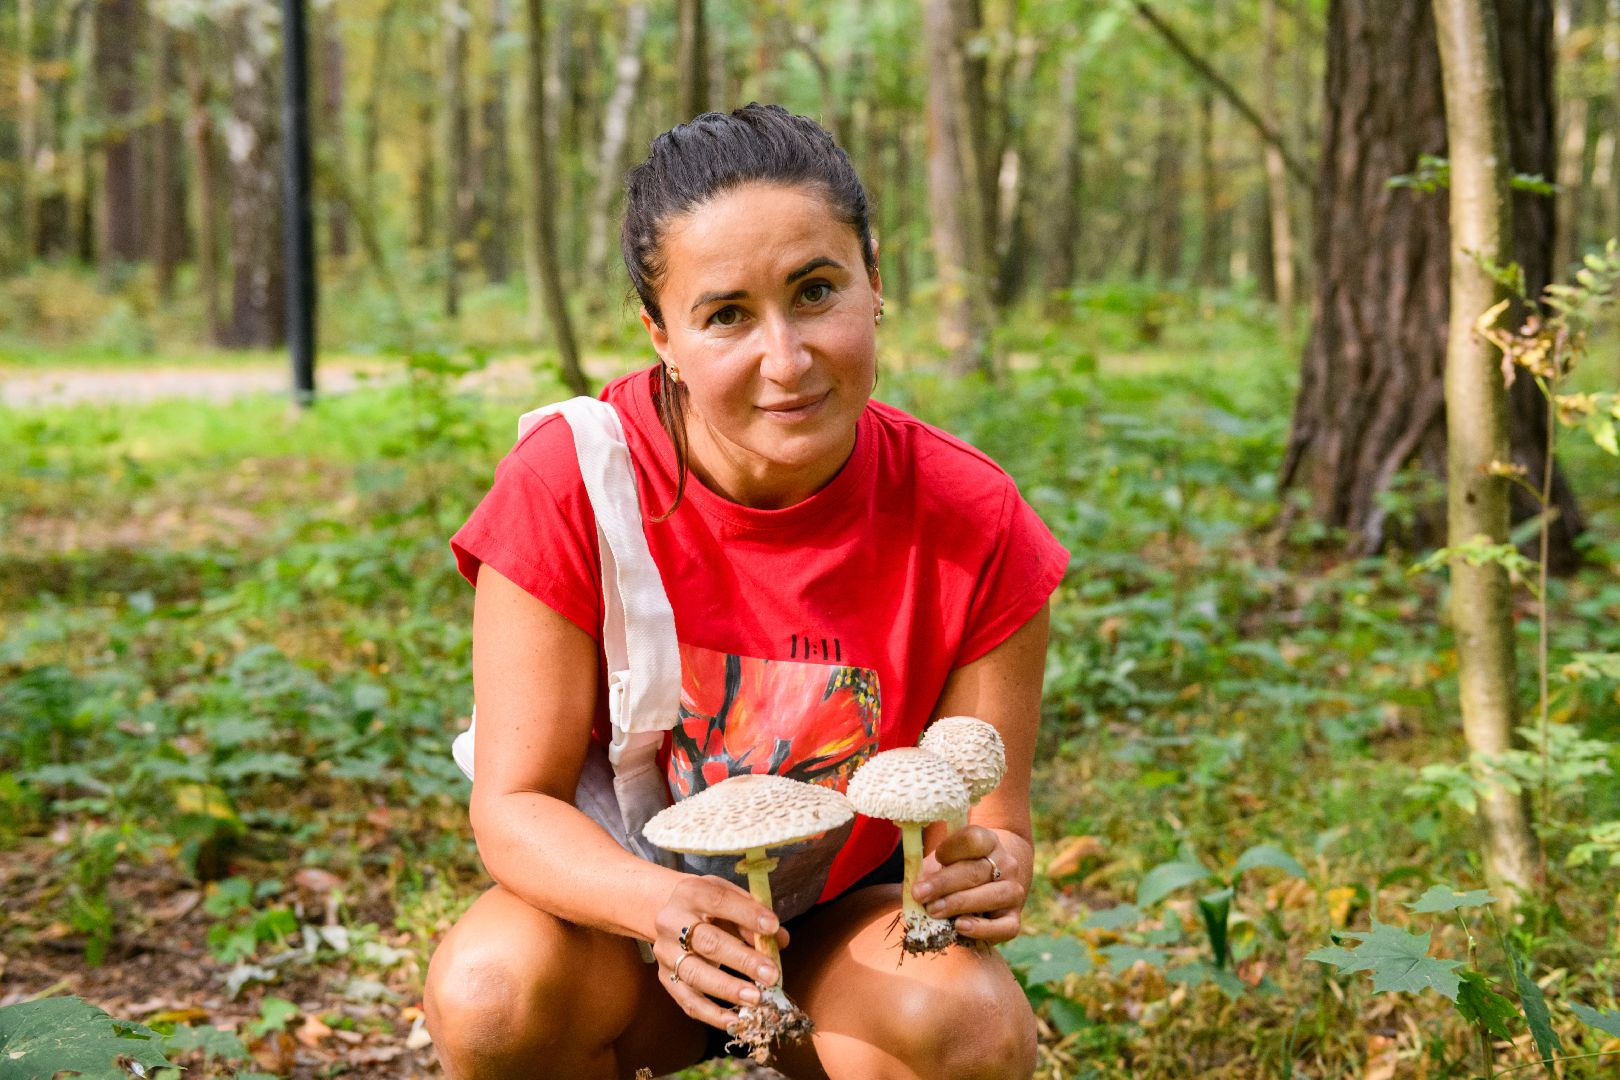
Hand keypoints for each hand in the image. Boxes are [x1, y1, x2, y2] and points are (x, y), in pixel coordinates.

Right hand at [651, 875, 790, 1031]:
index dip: (747, 914)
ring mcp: (665, 952)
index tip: (773, 927)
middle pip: (707, 942)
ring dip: (728, 989)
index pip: (719, 901)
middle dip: (742, 960)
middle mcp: (672, 921)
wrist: (672, 913)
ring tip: (757, 999)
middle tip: (771, 975)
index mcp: (690, 892)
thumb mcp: (730, 898)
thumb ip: (754, 915)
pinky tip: (736, 1022)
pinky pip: (688, 1001)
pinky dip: (713, 1014)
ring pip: (696, 974)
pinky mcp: (665, 977)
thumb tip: (780, 939)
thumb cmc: (711, 906)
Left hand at [911, 825, 1025, 943]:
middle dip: (944, 883)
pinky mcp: (1014, 919)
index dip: (952, 848)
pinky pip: (1004, 927)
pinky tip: (960, 926)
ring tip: (934, 911)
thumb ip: (929, 871)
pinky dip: (982, 929)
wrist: (991, 884)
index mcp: (988, 842)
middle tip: (920, 894)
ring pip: (991, 896)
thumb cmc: (958, 870)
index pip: (973, 839)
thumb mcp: (943, 862)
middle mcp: (1006, 864)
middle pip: (976, 871)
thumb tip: (915, 888)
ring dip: (959, 903)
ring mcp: (1013, 892)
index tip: (936, 858)